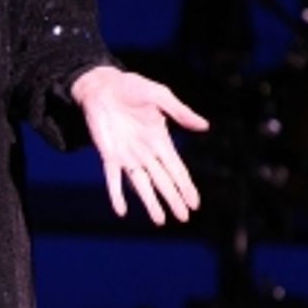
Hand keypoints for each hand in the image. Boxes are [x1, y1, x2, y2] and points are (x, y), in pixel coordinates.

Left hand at [71, 65, 207, 225]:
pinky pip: (112, 179)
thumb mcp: (159, 96)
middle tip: (184, 218)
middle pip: (163, 181)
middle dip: (173, 199)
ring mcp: (127, 156)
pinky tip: (121, 211)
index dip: (185, 186)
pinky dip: (116, 195)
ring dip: (151, 203)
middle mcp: (146, 153)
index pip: (176, 168)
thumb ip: (180, 112)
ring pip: (141, 185)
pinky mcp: (108, 155)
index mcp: (161, 140)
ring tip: (160, 221)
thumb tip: (205, 126)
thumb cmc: (131, 87)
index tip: (195, 203)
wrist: (101, 86)